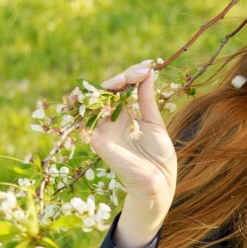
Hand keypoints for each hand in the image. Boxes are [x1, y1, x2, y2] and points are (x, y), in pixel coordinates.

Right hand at [89, 60, 177, 206]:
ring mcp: (103, 128)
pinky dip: (94, 100)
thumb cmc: (159, 156)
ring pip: (97, 98)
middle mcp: (111, 119)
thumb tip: (148, 72)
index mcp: (126, 115)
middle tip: (142, 70)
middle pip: (108, 89)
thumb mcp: (155, 122)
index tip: (150, 65)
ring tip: (131, 76)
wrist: (159, 182)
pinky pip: (88, 117)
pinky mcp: (97, 139)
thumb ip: (146, 99)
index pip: (123, 87)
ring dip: (113, 83)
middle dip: (125, 75)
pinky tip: (113, 89)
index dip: (133, 73)